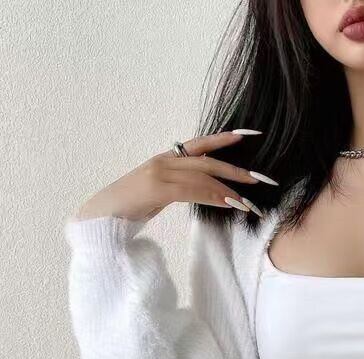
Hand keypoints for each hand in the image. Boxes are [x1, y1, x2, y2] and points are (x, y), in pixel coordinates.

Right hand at [72, 131, 278, 222]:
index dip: (223, 139)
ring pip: (202, 177)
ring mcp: (158, 173)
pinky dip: (213, 197)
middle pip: (207, 161)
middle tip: (262, 179)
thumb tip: (205, 191)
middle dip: (236, 170)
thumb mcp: (158, 194)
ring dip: (229, 190)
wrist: (100, 218)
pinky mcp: (156, 189)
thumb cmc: (130, 208)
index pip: (200, 145)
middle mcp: (163, 161)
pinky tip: (229, 204)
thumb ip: (180, 186)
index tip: (248, 134)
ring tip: (250, 201)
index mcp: (165, 159)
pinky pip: (191, 190)